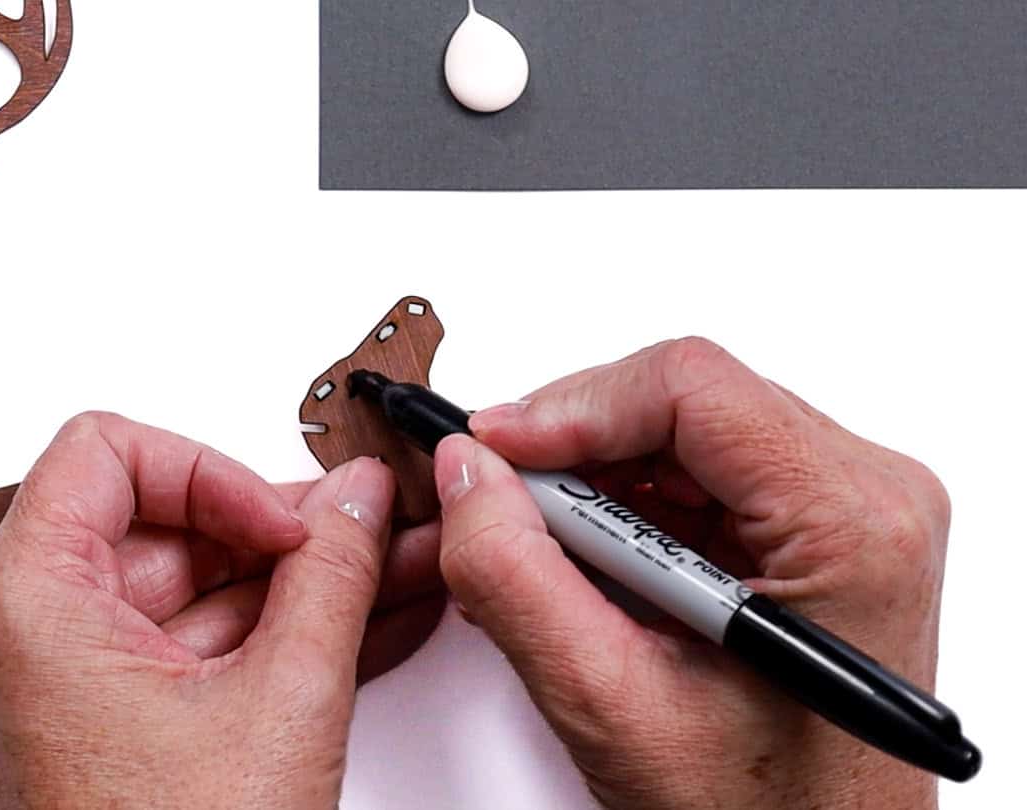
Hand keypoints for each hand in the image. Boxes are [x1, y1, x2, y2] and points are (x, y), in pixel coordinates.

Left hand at [0, 412, 443, 809]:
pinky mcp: (93, 732)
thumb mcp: (281, 702)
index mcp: (24, 605)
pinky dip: (260, 639)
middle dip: (276, 530)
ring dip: (287, 587)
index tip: (289, 519)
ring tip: (384, 575)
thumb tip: (356, 504)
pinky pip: (181, 651)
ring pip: (180, 593)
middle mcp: (16, 640)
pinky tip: (350, 626)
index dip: (213, 468)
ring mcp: (51, 690)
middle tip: (364, 532)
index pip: (108, 453)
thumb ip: (329, 574)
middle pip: (154, 524)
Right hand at [435, 338, 949, 809]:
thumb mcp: (613, 705)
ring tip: (532, 549)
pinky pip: (693, 473)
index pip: (691, 387)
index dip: (573, 404)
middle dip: (571, 447)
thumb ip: (519, 579)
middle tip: (495, 499)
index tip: (493, 446)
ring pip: (679, 431)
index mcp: (850, 526)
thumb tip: (465, 474)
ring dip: (589, 480)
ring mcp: (843, 510)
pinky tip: (579, 565)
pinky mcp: (810, 530)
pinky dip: (618, 507)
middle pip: (683, 400)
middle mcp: (866, 497)